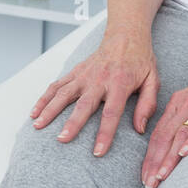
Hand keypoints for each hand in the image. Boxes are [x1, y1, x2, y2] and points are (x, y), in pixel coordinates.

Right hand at [30, 33, 159, 156]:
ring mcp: (85, 75)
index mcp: (120, 84)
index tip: (98, 152)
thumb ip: (148, 104)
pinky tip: (35, 112)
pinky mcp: (75, 72)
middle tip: (62, 139)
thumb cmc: (141, 61)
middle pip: (84, 104)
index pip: (111, 113)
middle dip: (73, 123)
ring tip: (38, 126)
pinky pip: (57, 85)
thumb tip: (140, 129)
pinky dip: (44, 98)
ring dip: (50, 109)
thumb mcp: (153, 80)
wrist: (126, 35)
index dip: (105, 133)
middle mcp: (99, 80)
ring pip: (64, 93)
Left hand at [140, 57, 187, 187]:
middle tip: (148, 184)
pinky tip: (184, 154)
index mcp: (179, 101)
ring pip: (179, 135)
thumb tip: (182, 141)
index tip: (145, 176)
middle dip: (154, 163)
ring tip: (160, 177)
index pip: (158, 133)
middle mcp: (187, 102)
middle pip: (164, 137)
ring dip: (168, 158)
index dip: (149, 157)